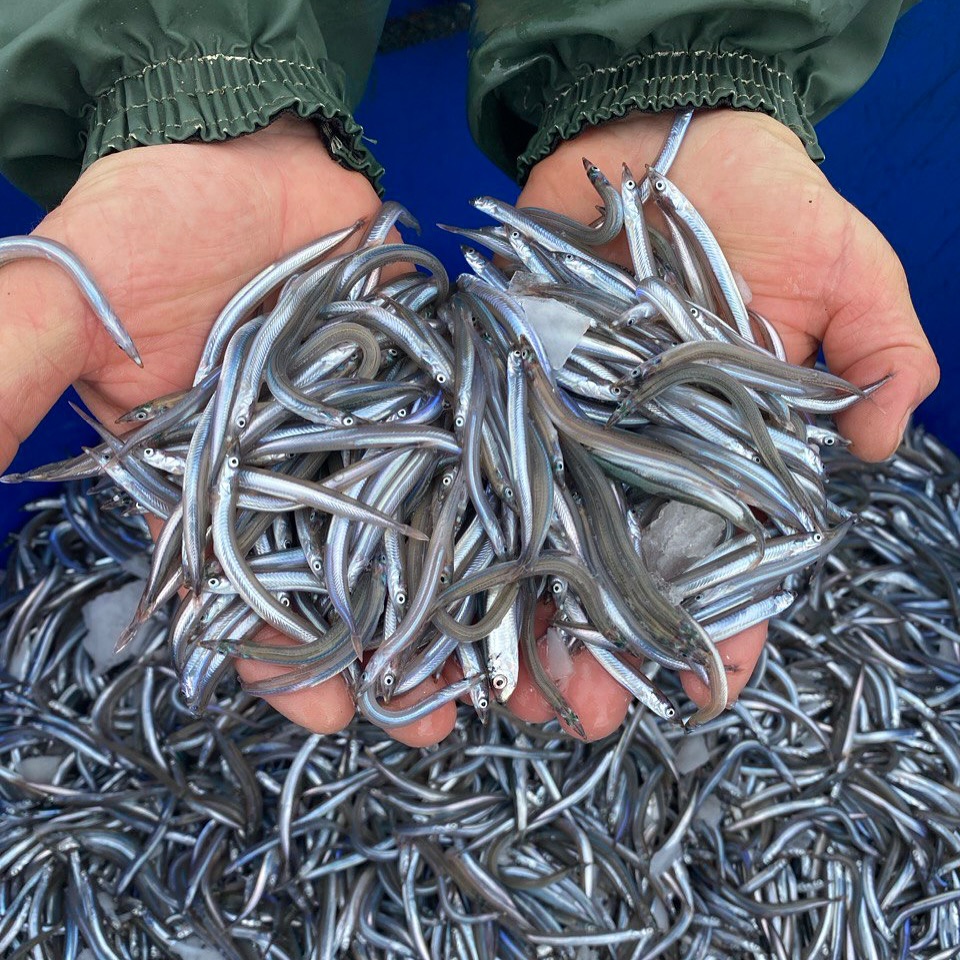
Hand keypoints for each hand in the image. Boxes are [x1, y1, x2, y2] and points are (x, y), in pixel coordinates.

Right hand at [0, 116, 629, 746]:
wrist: (251, 146)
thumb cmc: (152, 219)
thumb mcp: (68, 297)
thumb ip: (11, 373)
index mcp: (208, 484)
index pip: (238, 591)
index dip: (275, 653)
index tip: (324, 708)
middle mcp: (296, 477)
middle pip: (346, 587)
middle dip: (388, 657)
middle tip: (434, 719)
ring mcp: (373, 438)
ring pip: (421, 541)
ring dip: (459, 607)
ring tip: (507, 677)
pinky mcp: (433, 395)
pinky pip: (476, 462)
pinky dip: (506, 514)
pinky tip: (543, 568)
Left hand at [517, 108, 939, 716]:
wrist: (659, 137)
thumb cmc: (764, 201)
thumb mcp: (847, 271)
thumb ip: (876, 351)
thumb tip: (876, 438)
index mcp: (728, 456)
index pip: (730, 564)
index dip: (723, 630)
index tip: (707, 690)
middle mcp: (643, 460)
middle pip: (624, 577)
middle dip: (605, 653)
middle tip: (582, 717)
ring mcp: (569, 434)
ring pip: (546, 548)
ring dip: (526, 623)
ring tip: (508, 695)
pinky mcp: (505, 395)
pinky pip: (483, 473)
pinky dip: (465, 534)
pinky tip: (450, 597)